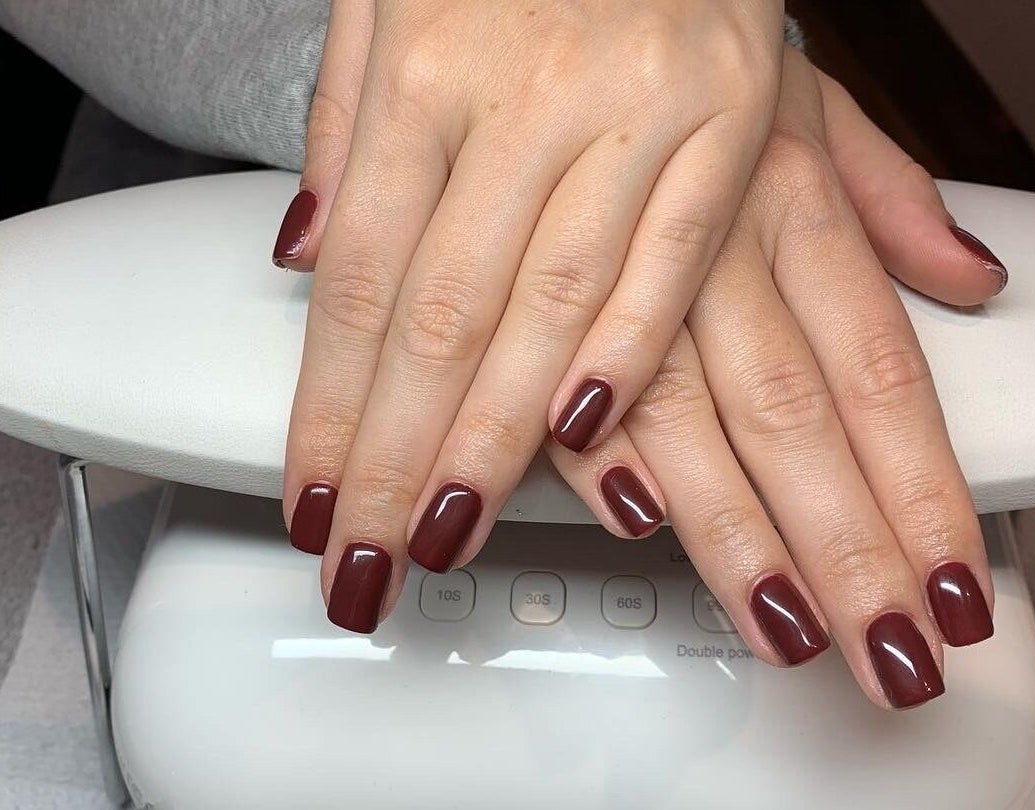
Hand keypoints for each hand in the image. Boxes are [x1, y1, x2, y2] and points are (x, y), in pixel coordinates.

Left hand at [279, 1, 789, 626]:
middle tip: (372, 558)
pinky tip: (585, 443)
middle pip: (446, 313)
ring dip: (497, 436)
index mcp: (423, 67)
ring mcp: (634, 106)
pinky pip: (674, 258)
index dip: (332, 405)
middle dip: (401, 454)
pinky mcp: (732, 118)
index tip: (317, 501)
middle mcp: (524, 93)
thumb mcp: (384, 0)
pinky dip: (628, 351)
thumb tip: (299, 251)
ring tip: (451, 528)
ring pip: (552, 305)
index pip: (359, 277)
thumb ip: (341, 128)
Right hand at [546, 50, 1004, 709]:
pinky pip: (544, 352)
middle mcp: (709, 227)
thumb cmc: (671, 23)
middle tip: (883, 659)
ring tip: (778, 628)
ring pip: (681, 412)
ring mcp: (611, 239)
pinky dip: (586, 440)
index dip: (922, 490)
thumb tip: (968, 273)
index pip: (879, 365)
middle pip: (795, 415)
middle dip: (844, 549)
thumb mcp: (800, 89)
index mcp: (784, 186)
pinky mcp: (511, 242)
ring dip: (728, 533)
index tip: (949, 591)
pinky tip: (623, 513)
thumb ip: (885, 187)